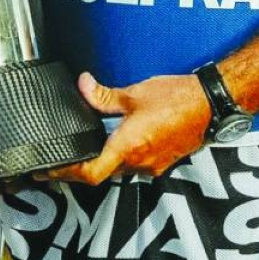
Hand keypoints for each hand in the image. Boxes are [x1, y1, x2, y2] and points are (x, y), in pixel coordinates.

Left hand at [38, 70, 210, 185]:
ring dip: (103, 159)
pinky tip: (117, 138)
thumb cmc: (176, 98)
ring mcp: (152, 165)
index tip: (49, 170)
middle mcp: (139, 163)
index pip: (91, 173)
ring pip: (119, 169)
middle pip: (102, 173)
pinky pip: (135, 163)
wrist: (210, 105)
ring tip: (86, 144)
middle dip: (81, 166)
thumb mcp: (134, 93)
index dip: (66, 173)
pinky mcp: (162, 162)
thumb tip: (83, 86)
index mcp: (128, 147)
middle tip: (61, 157)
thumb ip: (105, 95)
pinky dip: (121, 154)